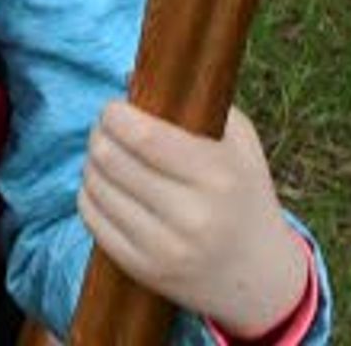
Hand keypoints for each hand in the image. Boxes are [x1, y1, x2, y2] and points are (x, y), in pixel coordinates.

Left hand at [80, 102, 312, 339]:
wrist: (260, 275)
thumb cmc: (244, 192)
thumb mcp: (240, 142)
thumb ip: (196, 100)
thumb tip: (129, 75)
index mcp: (217, 175)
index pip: (141, 136)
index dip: (115, 114)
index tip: (116, 108)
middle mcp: (191, 215)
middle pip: (110, 158)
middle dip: (100, 133)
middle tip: (108, 130)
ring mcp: (165, 248)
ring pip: (95, 186)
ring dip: (93, 163)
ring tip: (110, 158)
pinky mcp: (144, 270)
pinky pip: (91, 218)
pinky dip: (91, 194)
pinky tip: (108, 188)